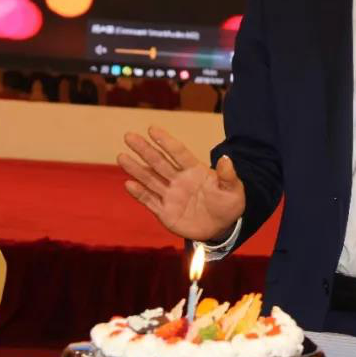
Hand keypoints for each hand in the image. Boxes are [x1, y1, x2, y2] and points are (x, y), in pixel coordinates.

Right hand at [117, 126, 245, 241]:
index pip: (178, 153)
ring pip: (150, 179)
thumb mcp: (234, 190)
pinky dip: (139, 194)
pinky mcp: (165, 212)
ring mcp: (171, 195)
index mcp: (195, 171)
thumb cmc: (228, 204)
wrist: (222, 228)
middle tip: (129, 136)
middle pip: (159, 162)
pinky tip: (128, 184)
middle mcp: (179, 180)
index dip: (166, 141)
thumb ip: (228, 176)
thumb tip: (226, 158)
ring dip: (136, 169)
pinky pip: (150, 201)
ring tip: (121, 156)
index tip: (152, 129)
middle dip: (144, 149)